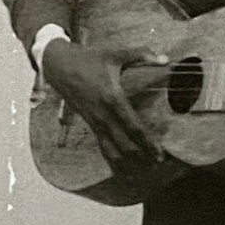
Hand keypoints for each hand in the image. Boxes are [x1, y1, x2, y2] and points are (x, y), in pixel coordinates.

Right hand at [42, 39, 167, 164]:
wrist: (59, 65)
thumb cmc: (89, 59)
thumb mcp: (115, 54)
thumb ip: (142, 55)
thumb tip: (165, 59)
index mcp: (112, 99)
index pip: (133, 127)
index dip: (148, 142)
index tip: (160, 153)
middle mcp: (103, 115)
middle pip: (125, 144)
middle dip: (142, 156)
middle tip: (158, 163)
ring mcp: (94, 122)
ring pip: (112, 150)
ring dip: (127, 161)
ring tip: (143, 169)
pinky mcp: (89, 124)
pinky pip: (102, 145)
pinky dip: (113, 157)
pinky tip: (122, 165)